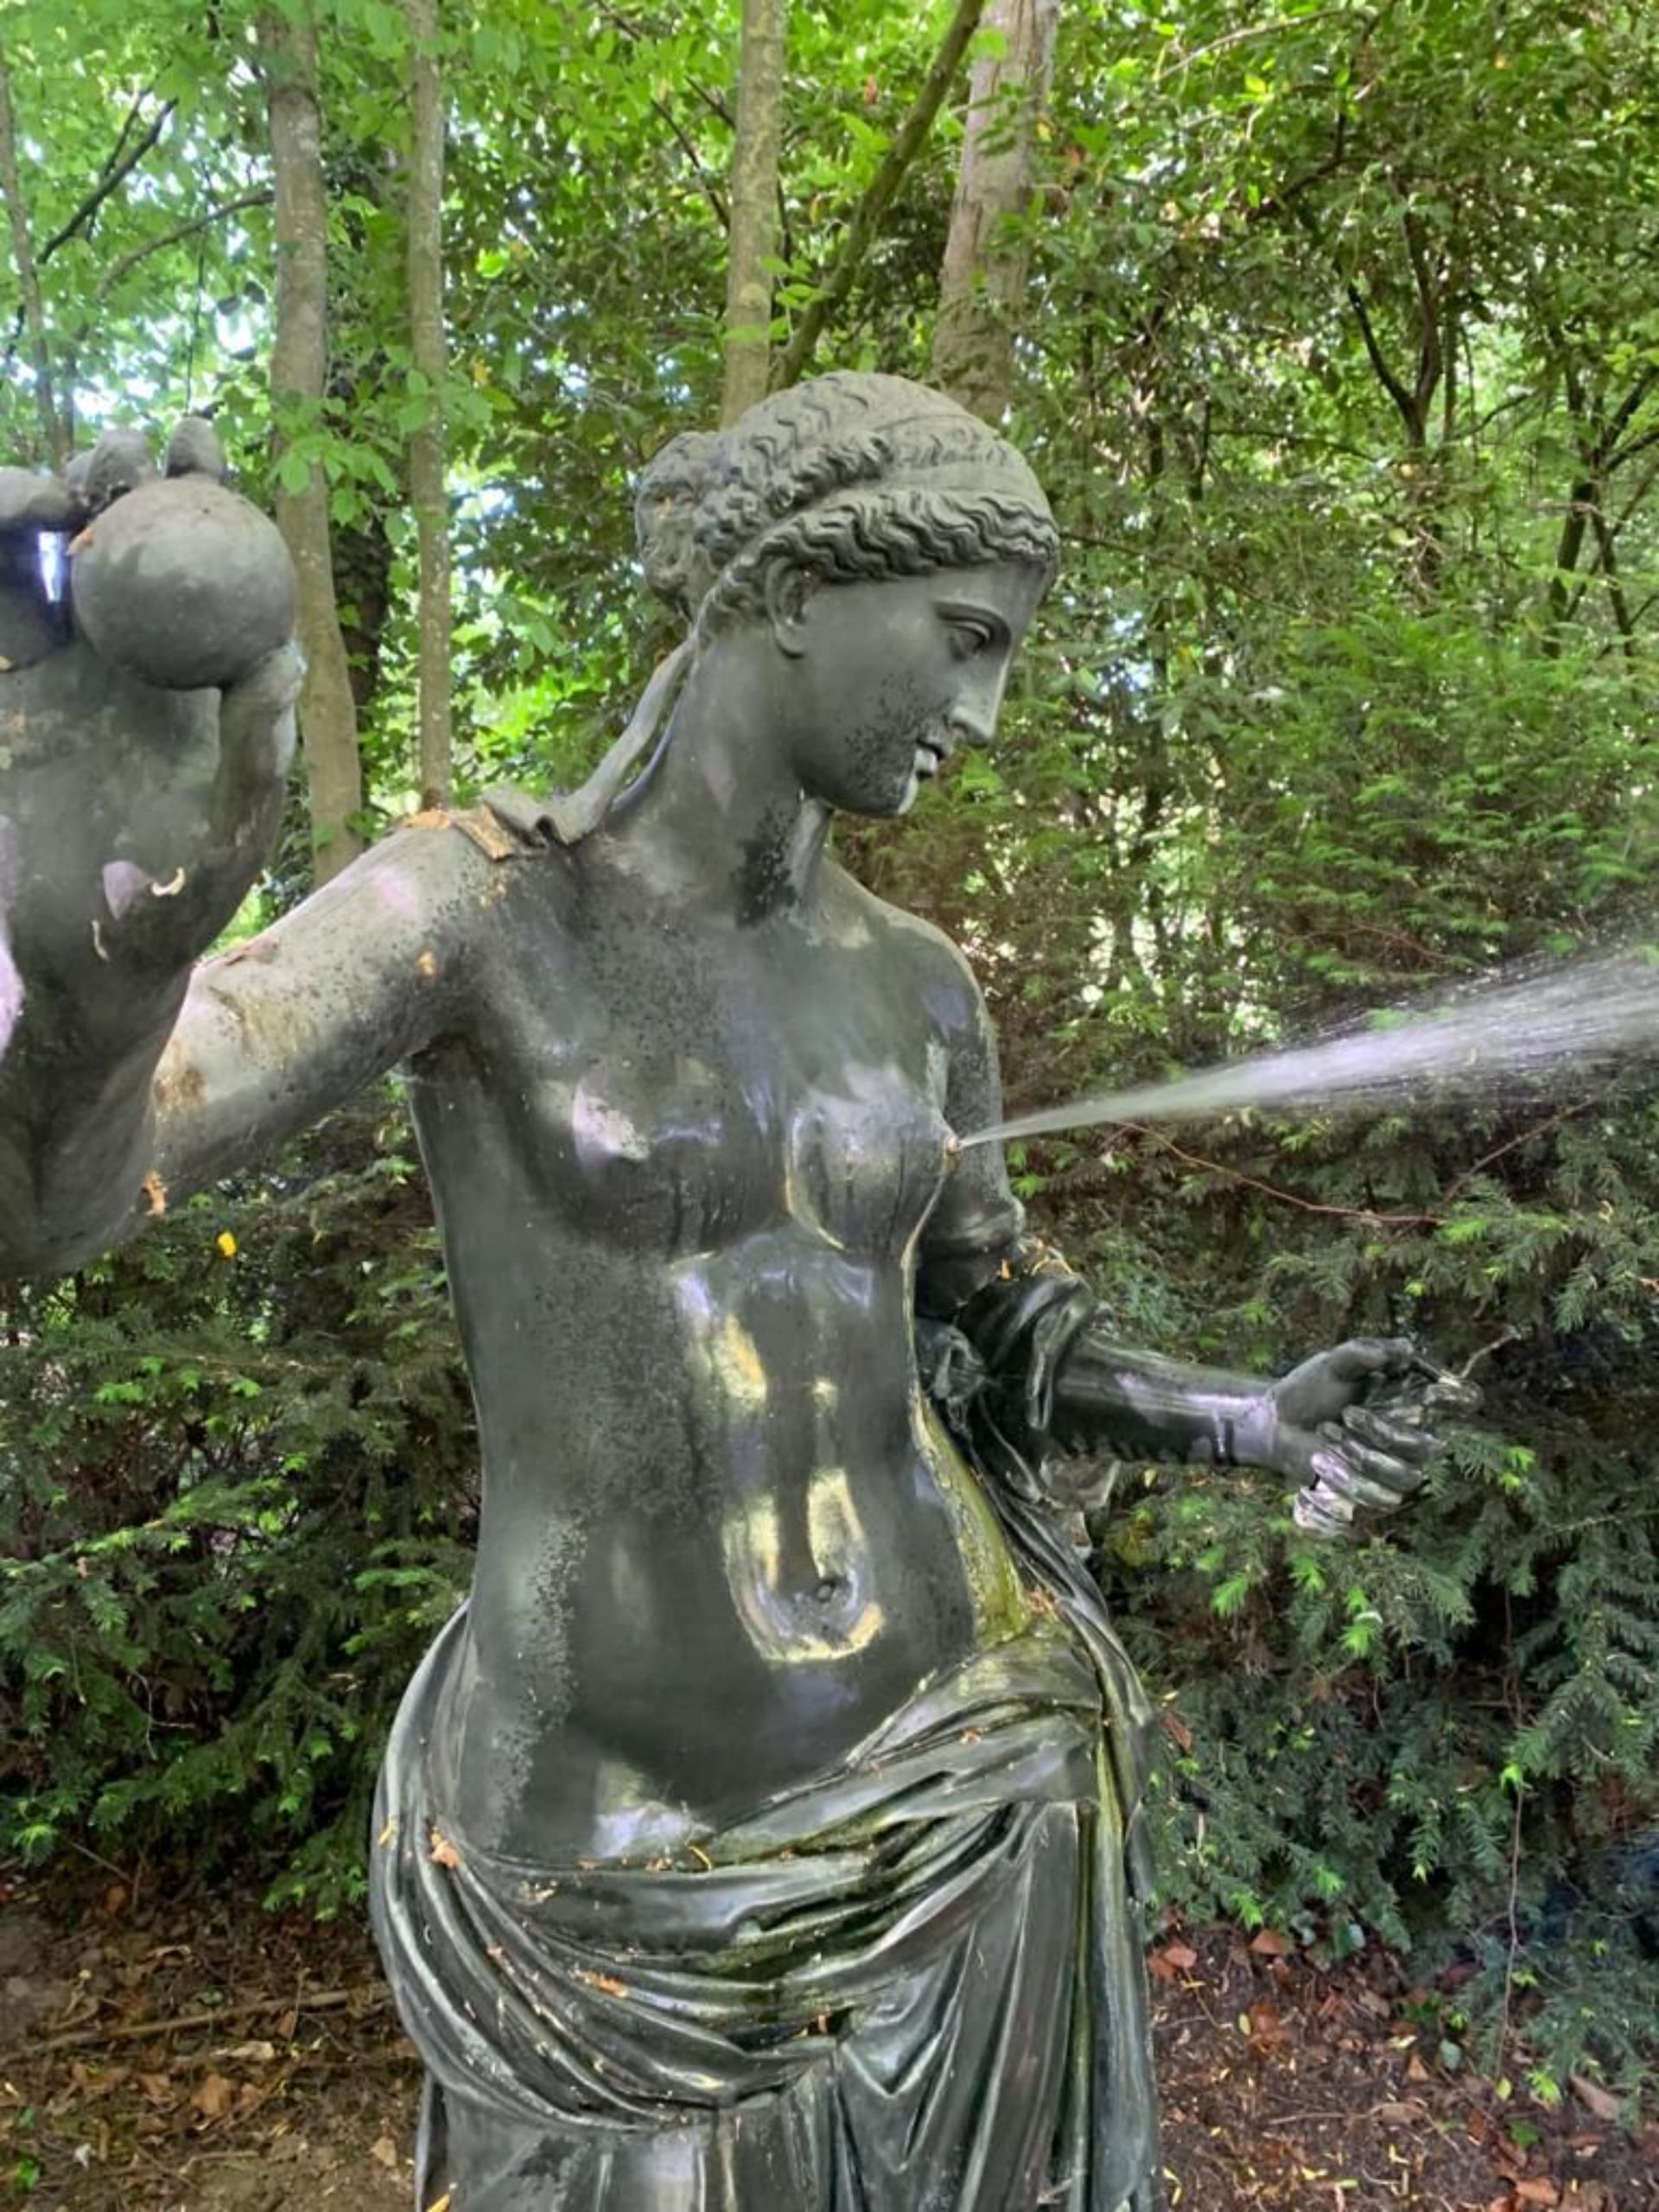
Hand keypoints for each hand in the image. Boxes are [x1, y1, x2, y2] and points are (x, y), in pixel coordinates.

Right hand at [0, 421, 298, 1038]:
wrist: (88, 953)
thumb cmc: (179, 906)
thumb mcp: (230, 840)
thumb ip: (255, 755)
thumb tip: (282, 656)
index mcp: (207, 670)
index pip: (214, 557)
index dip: (209, 485)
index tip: (197, 441)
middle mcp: (144, 652)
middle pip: (133, 529)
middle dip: (126, 469)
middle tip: (116, 464)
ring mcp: (71, 663)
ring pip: (56, 548)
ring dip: (51, 495)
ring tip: (52, 498)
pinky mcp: (8, 686)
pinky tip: (10, 524)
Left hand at [1258, 1338, 1480, 1537]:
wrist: (1275, 1422)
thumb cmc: (1309, 1389)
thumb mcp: (1332, 1364)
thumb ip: (1364, 1354)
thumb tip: (1407, 1348)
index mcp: (1408, 1400)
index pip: (1452, 1402)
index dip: (1458, 1400)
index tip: (1444, 1395)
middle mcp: (1410, 1436)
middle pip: (1425, 1448)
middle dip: (1385, 1433)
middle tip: (1348, 1414)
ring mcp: (1393, 1468)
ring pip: (1404, 1478)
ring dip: (1363, 1458)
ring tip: (1328, 1434)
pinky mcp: (1372, 1493)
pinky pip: (1379, 1500)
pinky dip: (1346, 1481)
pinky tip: (1320, 1462)